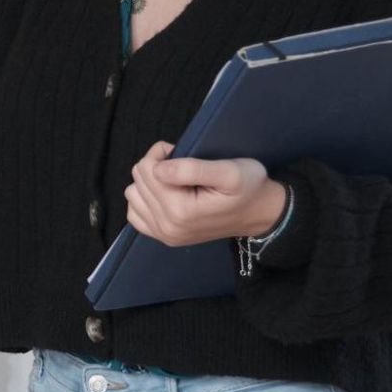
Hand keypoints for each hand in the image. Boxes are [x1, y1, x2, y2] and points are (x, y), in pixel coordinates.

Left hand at [123, 142, 286, 247]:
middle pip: (138, 180)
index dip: (162, 154)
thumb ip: (192, 169)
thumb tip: (157, 169)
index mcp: (181, 211)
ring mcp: (164, 235)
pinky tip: (165, 194)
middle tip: (183, 166)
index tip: (183, 154)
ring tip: (176, 180)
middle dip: (157, 166)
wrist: (258, 214)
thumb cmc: (248, 188)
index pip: (146, 169)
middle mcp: (168, 227)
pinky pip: (135, 213)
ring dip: (150, 182)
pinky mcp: (164, 237)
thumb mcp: (229, 172)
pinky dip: (145, 200)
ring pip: (133, 194)